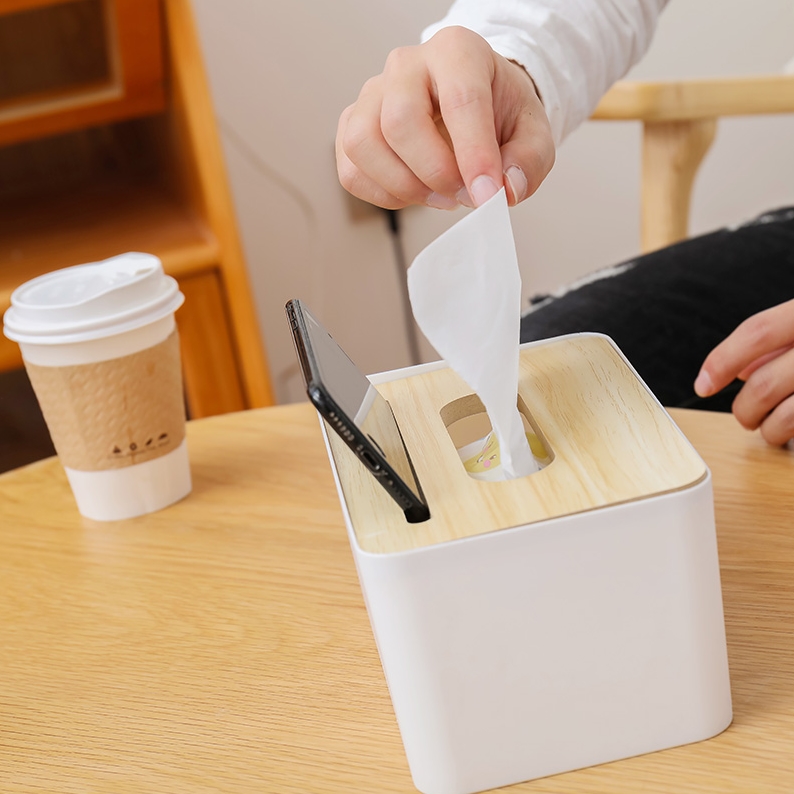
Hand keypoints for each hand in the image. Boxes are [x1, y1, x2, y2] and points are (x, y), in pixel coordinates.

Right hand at [336, 26, 554, 210]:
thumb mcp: (533, 132)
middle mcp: (407, 65)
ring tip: (438, 196)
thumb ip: (529, 159)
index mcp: (457, 51)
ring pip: (363, 143)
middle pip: (400, 121)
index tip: (487, 195)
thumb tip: (507, 189)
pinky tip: (413, 193)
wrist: (474, 106)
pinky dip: (382, 194)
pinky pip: (351, 169)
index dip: (474, 155)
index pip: (460, 100)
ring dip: (402, 185)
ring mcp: (372, 94)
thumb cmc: (499, 113)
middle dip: (434, 173)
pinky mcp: (353, 126)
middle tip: (462, 195)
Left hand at [695, 299, 793, 444]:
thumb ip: (778, 341)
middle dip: (744, 409)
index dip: (722, 361)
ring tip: (771, 429)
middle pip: (763, 384)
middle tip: (746, 417)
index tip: (702, 386)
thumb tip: (742, 373)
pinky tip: (793, 432)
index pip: (757, 332)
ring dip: (769, 429)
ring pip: (786, 417)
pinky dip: (791, 435)